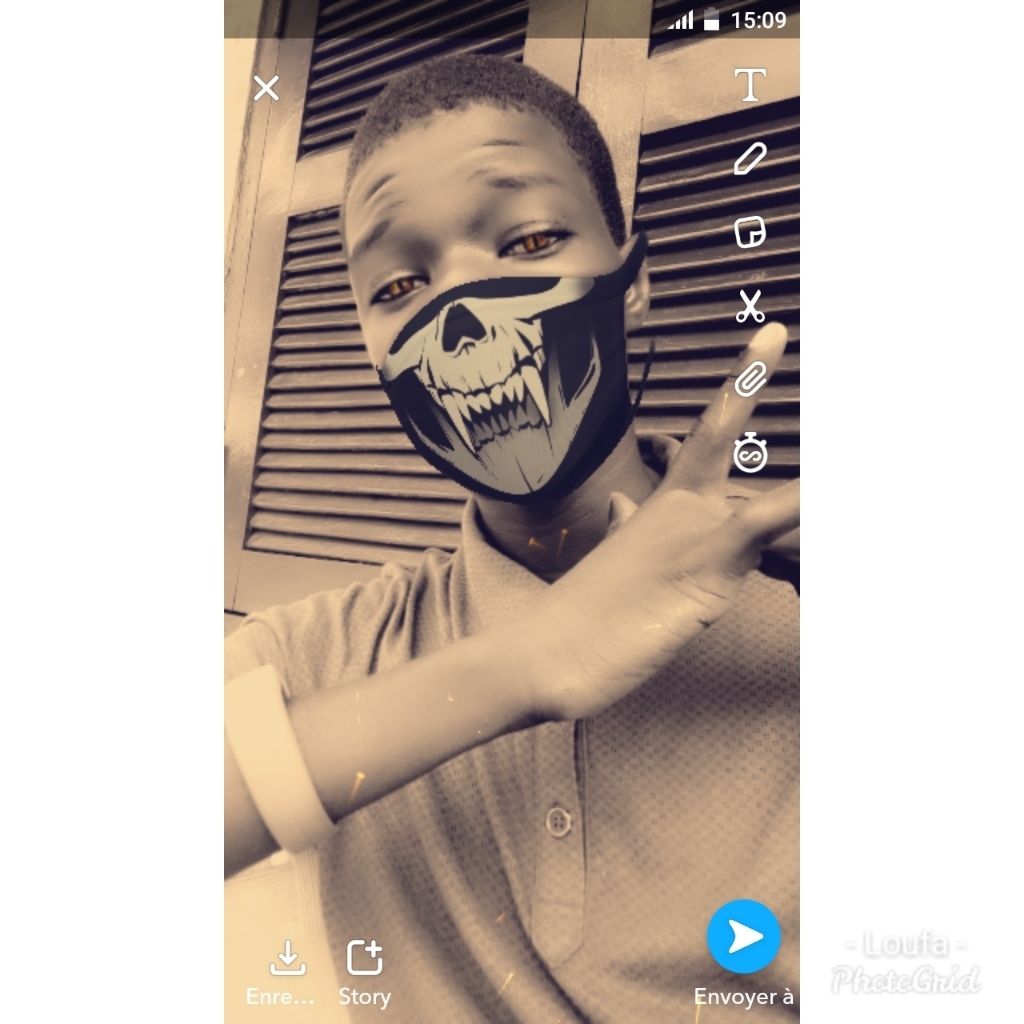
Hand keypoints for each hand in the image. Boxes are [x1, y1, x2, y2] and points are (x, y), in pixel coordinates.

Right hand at [519, 322, 798, 720]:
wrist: (546, 651)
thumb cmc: (582, 616)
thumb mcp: (615, 565)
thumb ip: (627, 529)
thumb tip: (624, 505)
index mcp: (658, 508)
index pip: (700, 438)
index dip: (734, 389)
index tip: (762, 343)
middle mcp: (675, 508)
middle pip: (716, 433)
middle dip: (745, 379)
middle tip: (774, 331)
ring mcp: (690, 531)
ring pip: (762, 493)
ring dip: (808, 489)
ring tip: (860, 459)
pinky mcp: (705, 563)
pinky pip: (762, 524)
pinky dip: (798, 504)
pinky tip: (827, 491)